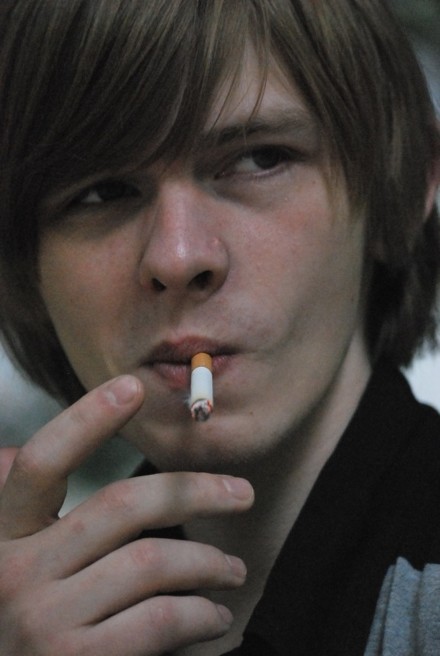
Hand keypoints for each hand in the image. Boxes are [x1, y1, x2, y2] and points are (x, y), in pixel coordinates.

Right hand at [0, 375, 253, 654]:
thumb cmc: (16, 628)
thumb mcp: (2, 564)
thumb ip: (16, 512)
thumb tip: (9, 454)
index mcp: (1, 535)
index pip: (42, 461)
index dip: (85, 418)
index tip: (133, 387)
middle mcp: (15, 571)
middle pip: (121, 505)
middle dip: (195, 491)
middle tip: (242, 493)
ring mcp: (42, 620)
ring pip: (151, 561)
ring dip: (208, 563)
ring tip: (233, 571)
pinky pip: (159, 619)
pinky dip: (199, 613)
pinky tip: (214, 616)